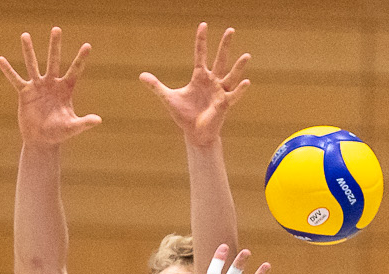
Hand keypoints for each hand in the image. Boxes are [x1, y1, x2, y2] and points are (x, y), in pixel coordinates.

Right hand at [0, 28, 102, 146]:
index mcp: (65, 89)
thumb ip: (84, 122)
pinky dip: (8, 71)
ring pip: (33, 64)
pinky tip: (1, 60)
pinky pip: (15, 80)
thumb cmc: (59, 133)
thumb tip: (98, 120)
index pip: (75, 71)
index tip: (87, 46)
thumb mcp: (72, 127)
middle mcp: (52, 83)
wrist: (41, 140)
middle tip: (56, 29)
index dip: (81, 59)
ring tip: (25, 35)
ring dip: (29, 50)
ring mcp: (38, 86)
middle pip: (53, 60)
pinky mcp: (25, 93)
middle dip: (55, 46)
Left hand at [143, 23, 250, 147]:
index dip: (201, 40)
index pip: (200, 54)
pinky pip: (234, 95)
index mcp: (200, 77)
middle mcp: (212, 81)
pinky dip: (240, 90)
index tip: (203, 25)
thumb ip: (156, 86)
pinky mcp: (224, 104)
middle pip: (219, 59)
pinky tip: (247, 82)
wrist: (194, 133)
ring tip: (247, 55)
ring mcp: (219, 92)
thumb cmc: (184, 115)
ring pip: (231, 76)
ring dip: (239, 66)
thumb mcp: (168, 98)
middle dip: (224, 45)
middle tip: (230, 29)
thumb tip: (141, 75)